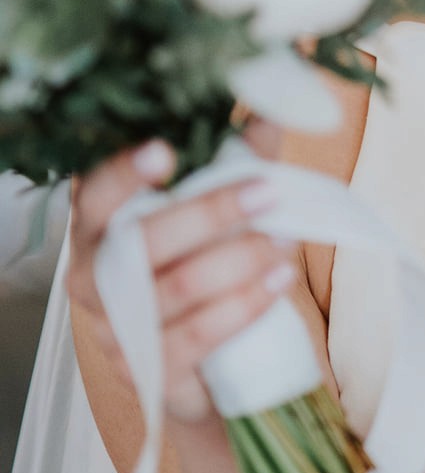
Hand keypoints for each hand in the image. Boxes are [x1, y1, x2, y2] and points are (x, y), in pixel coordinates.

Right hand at [69, 129, 297, 422]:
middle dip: (210, 213)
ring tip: (285, 242)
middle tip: (268, 191)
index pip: (95, 196)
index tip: (166, 148)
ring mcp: (114, 329)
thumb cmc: (202, 269)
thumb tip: (279, 101)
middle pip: (143, 242)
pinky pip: (197, 336)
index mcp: (98, 228)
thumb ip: (240, 156)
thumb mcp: (221, 209)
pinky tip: (278, 282)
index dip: (125, 173)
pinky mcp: (148, 372)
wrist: (206, 368)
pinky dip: (244, 306)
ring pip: (176, 289)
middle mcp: (92, 277)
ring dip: (239, 261)